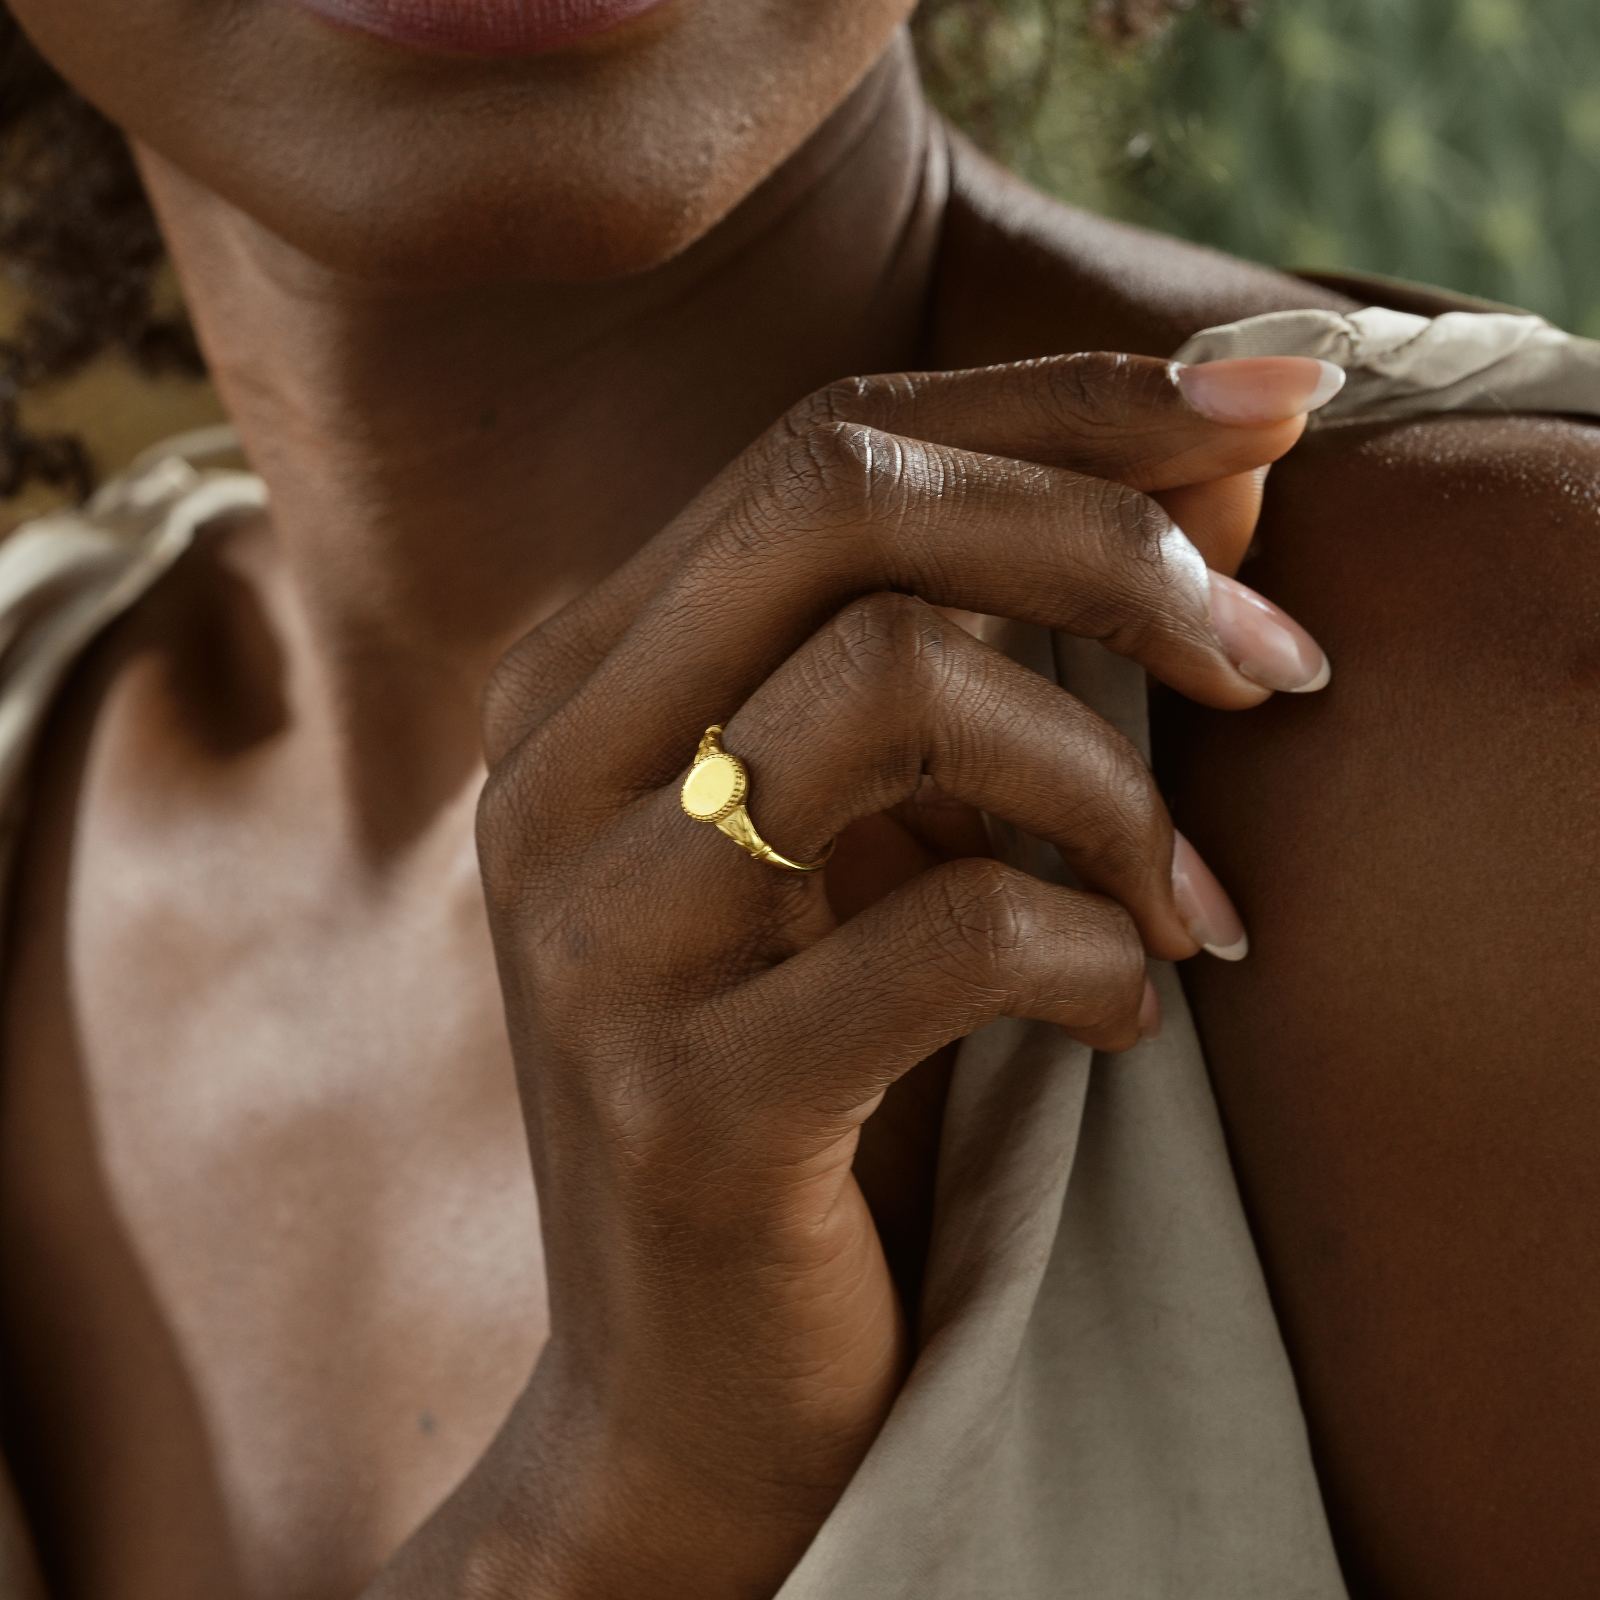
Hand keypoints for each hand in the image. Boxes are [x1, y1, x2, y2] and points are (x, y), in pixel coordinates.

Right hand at [373, 351, 1340, 1599]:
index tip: (1276, 401)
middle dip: (1101, 534)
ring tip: (1190, 900)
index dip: (1064, 399)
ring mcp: (594, 929)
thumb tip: (1228, 475)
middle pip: (840, 499)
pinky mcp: (680, 1098)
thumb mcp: (891, 828)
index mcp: (589, 671)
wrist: (684, 1373)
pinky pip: (948, 933)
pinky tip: (1122, 1016)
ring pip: (892, 684)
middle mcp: (553, 762)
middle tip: (1275, 663)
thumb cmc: (811, 1064)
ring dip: (1114, 787)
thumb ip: (1006, 646)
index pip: (829, 442)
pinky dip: (1094, 957)